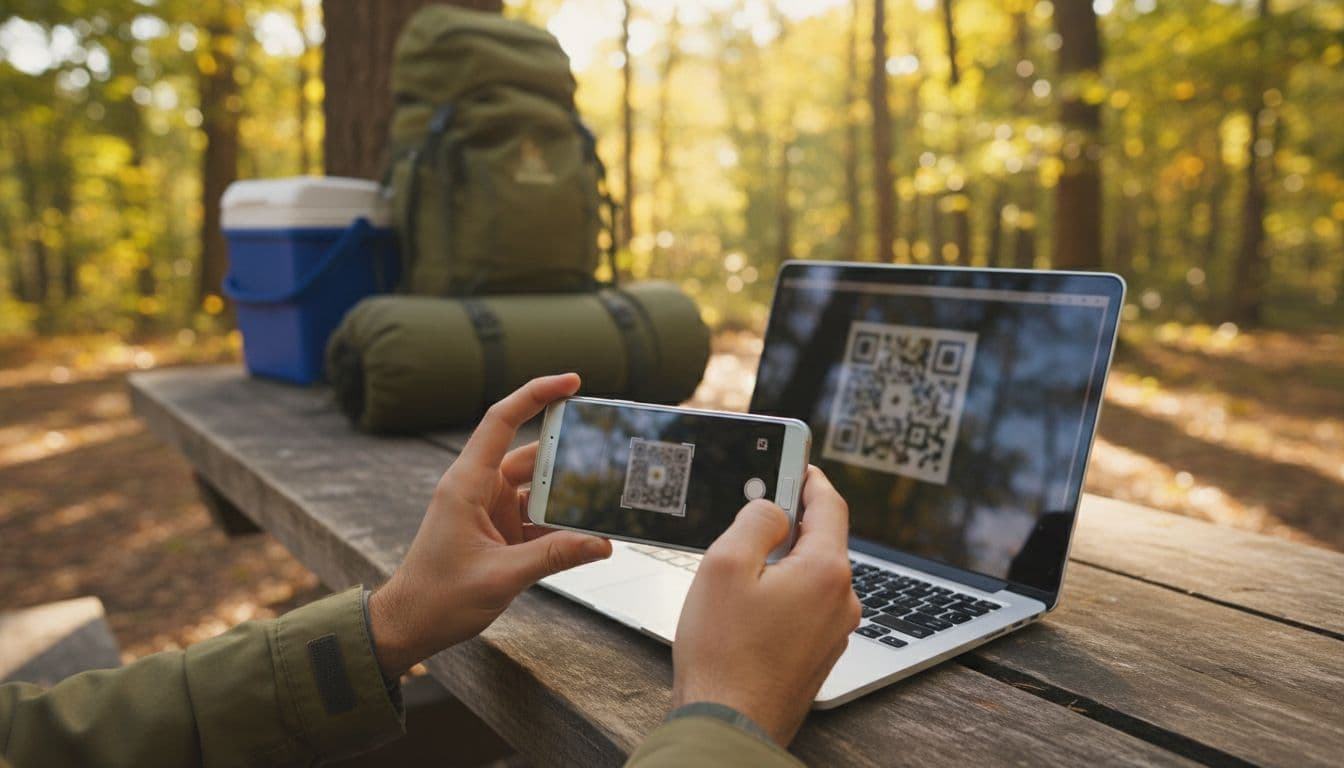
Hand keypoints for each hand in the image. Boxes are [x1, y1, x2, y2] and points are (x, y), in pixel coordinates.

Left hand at [368, 374, 612, 677]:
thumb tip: (601, 544)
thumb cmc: (438, 598)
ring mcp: (490, 509)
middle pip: (531, 456)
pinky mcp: (500, 531)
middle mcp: (478, 488)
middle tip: (609, 452)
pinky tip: (590, 535)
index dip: (535, 395)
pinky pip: (538, 518)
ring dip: (569, 497)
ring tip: (607, 498)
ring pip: (539, 490)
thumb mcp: (500, 577)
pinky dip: (562, 525)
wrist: (411, 625)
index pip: (502, 421)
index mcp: (466, 483)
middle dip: (569, 456)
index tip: (571, 382)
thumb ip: (553, 557)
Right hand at [671, 465, 858, 746]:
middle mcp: (841, 601)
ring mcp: (833, 631)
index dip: (809, 476)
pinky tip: (746, 603)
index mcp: (826, 572)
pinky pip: (804, 606)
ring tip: (738, 563)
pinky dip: (781, 592)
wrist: (728, 724)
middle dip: (788, 520)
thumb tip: (772, 510)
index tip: (794, 459)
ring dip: (781, 560)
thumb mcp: (725, 566)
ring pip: (810, 575)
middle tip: (752, 506)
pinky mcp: (817, 654)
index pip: (830, 505)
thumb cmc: (722, 653)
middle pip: (820, 540)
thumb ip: (753, 521)